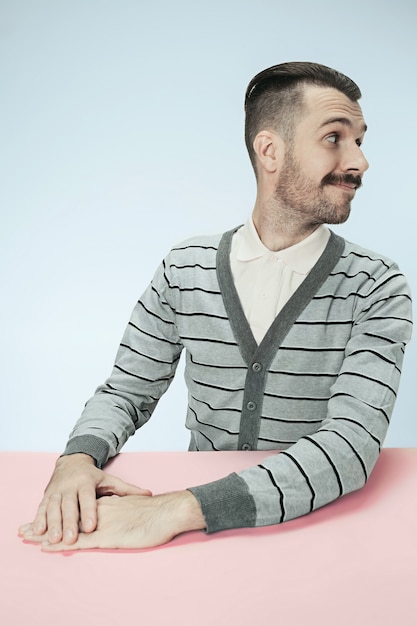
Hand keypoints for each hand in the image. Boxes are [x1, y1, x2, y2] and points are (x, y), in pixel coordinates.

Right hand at [18, 453, 150, 544]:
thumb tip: (149, 494)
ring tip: (52, 540)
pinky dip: (38, 520)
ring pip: (53, 508)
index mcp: (86, 482)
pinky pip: (41, 509)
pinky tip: (36, 533)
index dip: (89, 512)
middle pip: (68, 506)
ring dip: (51, 524)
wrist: (71, 462)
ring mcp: (56, 491)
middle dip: (68, 523)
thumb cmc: (93, 476)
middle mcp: (69, 486)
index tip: (92, 527)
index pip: (88, 499)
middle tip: (69, 539)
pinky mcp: (46, 496)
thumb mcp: (110, 481)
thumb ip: (128, 490)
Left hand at [38, 490, 205, 550]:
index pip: (77, 510)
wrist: (167, 511)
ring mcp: (102, 525)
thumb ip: (126, 508)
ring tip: (26, 537)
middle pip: (66, 518)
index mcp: (107, 505)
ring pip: (68, 530)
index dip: (59, 515)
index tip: (42, 519)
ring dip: (46, 534)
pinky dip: (62, 544)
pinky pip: (79, 542)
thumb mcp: (136, 507)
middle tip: (23, 530)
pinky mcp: (107, 537)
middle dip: (44, 524)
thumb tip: (121, 511)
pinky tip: (48, 547)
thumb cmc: (156, 512)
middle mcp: (100, 512)